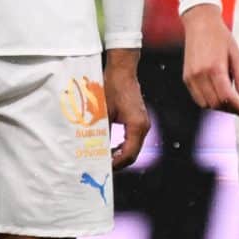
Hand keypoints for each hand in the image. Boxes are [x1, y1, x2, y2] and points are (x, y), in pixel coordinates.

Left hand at [104, 48, 149, 168]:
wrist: (122, 71)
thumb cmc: (112, 88)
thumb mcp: (103, 113)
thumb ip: (101, 132)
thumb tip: (94, 149)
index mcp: (136, 126)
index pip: (129, 154)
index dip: (117, 163)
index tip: (104, 166)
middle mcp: (143, 126)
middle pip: (133, 153)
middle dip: (119, 162)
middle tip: (103, 166)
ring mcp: (143, 123)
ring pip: (134, 147)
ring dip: (120, 154)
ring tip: (105, 159)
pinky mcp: (139, 119)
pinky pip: (133, 138)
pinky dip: (123, 146)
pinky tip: (111, 148)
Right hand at [179, 5, 238, 115]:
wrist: (199, 23)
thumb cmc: (219, 35)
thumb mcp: (236, 53)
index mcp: (215, 68)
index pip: (226, 97)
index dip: (238, 108)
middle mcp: (200, 74)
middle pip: (215, 104)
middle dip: (229, 109)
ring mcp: (191, 77)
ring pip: (205, 103)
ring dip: (218, 106)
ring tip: (228, 101)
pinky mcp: (186, 77)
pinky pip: (197, 97)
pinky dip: (207, 101)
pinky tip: (216, 95)